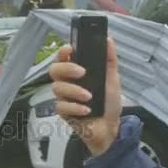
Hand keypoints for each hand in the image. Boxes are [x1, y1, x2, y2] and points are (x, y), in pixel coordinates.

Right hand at [49, 39, 122, 156]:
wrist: (111, 127)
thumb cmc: (109, 102)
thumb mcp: (112, 79)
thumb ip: (109, 60)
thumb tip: (108, 40)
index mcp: (76, 71)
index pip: (63, 57)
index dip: (63, 51)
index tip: (70, 49)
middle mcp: (67, 82)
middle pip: (54, 70)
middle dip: (67, 68)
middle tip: (82, 72)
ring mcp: (64, 97)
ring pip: (57, 88)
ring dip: (74, 91)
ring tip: (89, 97)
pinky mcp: (63, 112)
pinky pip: (61, 106)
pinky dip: (75, 107)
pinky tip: (87, 110)